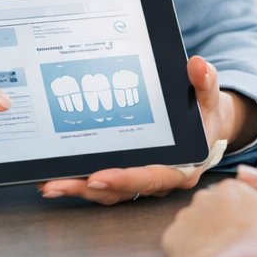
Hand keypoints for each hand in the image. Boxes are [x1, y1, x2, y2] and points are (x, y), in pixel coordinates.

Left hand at [37, 56, 255, 204]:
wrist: (203, 123)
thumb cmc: (203, 113)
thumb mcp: (208, 96)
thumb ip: (205, 82)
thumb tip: (198, 65)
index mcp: (181, 166)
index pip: (151, 177)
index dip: (125, 179)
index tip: (99, 177)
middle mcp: (158, 179)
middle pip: (122, 190)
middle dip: (88, 188)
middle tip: (58, 184)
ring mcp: (140, 179)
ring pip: (108, 191)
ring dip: (78, 187)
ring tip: (49, 184)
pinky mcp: (125, 173)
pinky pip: (101, 182)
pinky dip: (79, 180)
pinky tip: (53, 175)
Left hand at [161, 179, 256, 256]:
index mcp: (231, 188)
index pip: (230, 199)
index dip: (238, 218)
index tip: (244, 234)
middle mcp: (204, 197)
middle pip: (208, 211)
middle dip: (217, 226)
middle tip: (230, 247)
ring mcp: (185, 217)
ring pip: (191, 228)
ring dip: (200, 240)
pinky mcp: (171, 240)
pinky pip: (176, 247)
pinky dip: (185, 256)